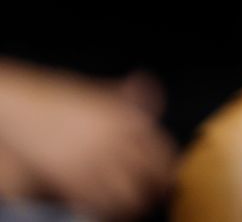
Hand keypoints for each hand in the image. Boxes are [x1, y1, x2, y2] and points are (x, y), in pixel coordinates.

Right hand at [0, 62, 177, 220]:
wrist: (19, 109)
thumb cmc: (58, 101)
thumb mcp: (98, 93)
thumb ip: (126, 95)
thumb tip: (146, 85)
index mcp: (127, 118)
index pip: (163, 151)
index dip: (168, 169)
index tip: (168, 176)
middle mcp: (115, 139)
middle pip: (152, 176)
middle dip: (156, 189)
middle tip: (155, 195)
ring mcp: (94, 160)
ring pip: (129, 195)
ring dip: (133, 203)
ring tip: (133, 205)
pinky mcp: (71, 179)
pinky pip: (100, 204)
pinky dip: (108, 210)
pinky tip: (107, 207)